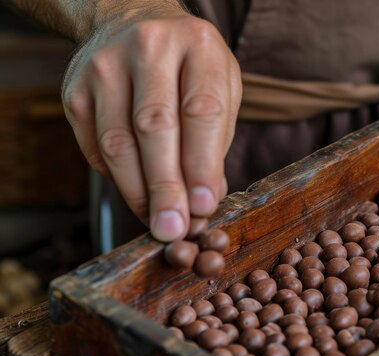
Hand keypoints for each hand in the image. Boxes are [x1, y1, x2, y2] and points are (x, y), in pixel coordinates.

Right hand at [62, 5, 241, 241]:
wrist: (137, 22)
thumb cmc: (190, 66)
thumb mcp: (221, 87)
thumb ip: (216, 139)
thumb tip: (204, 198)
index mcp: (197, 46)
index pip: (201, 111)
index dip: (202, 164)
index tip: (204, 205)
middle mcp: (148, 49)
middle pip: (154, 128)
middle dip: (166, 187)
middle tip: (174, 229)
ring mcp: (105, 68)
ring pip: (117, 143)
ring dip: (138, 191)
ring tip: (157, 222)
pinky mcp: (76, 91)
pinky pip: (94, 148)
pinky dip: (117, 179)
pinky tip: (137, 193)